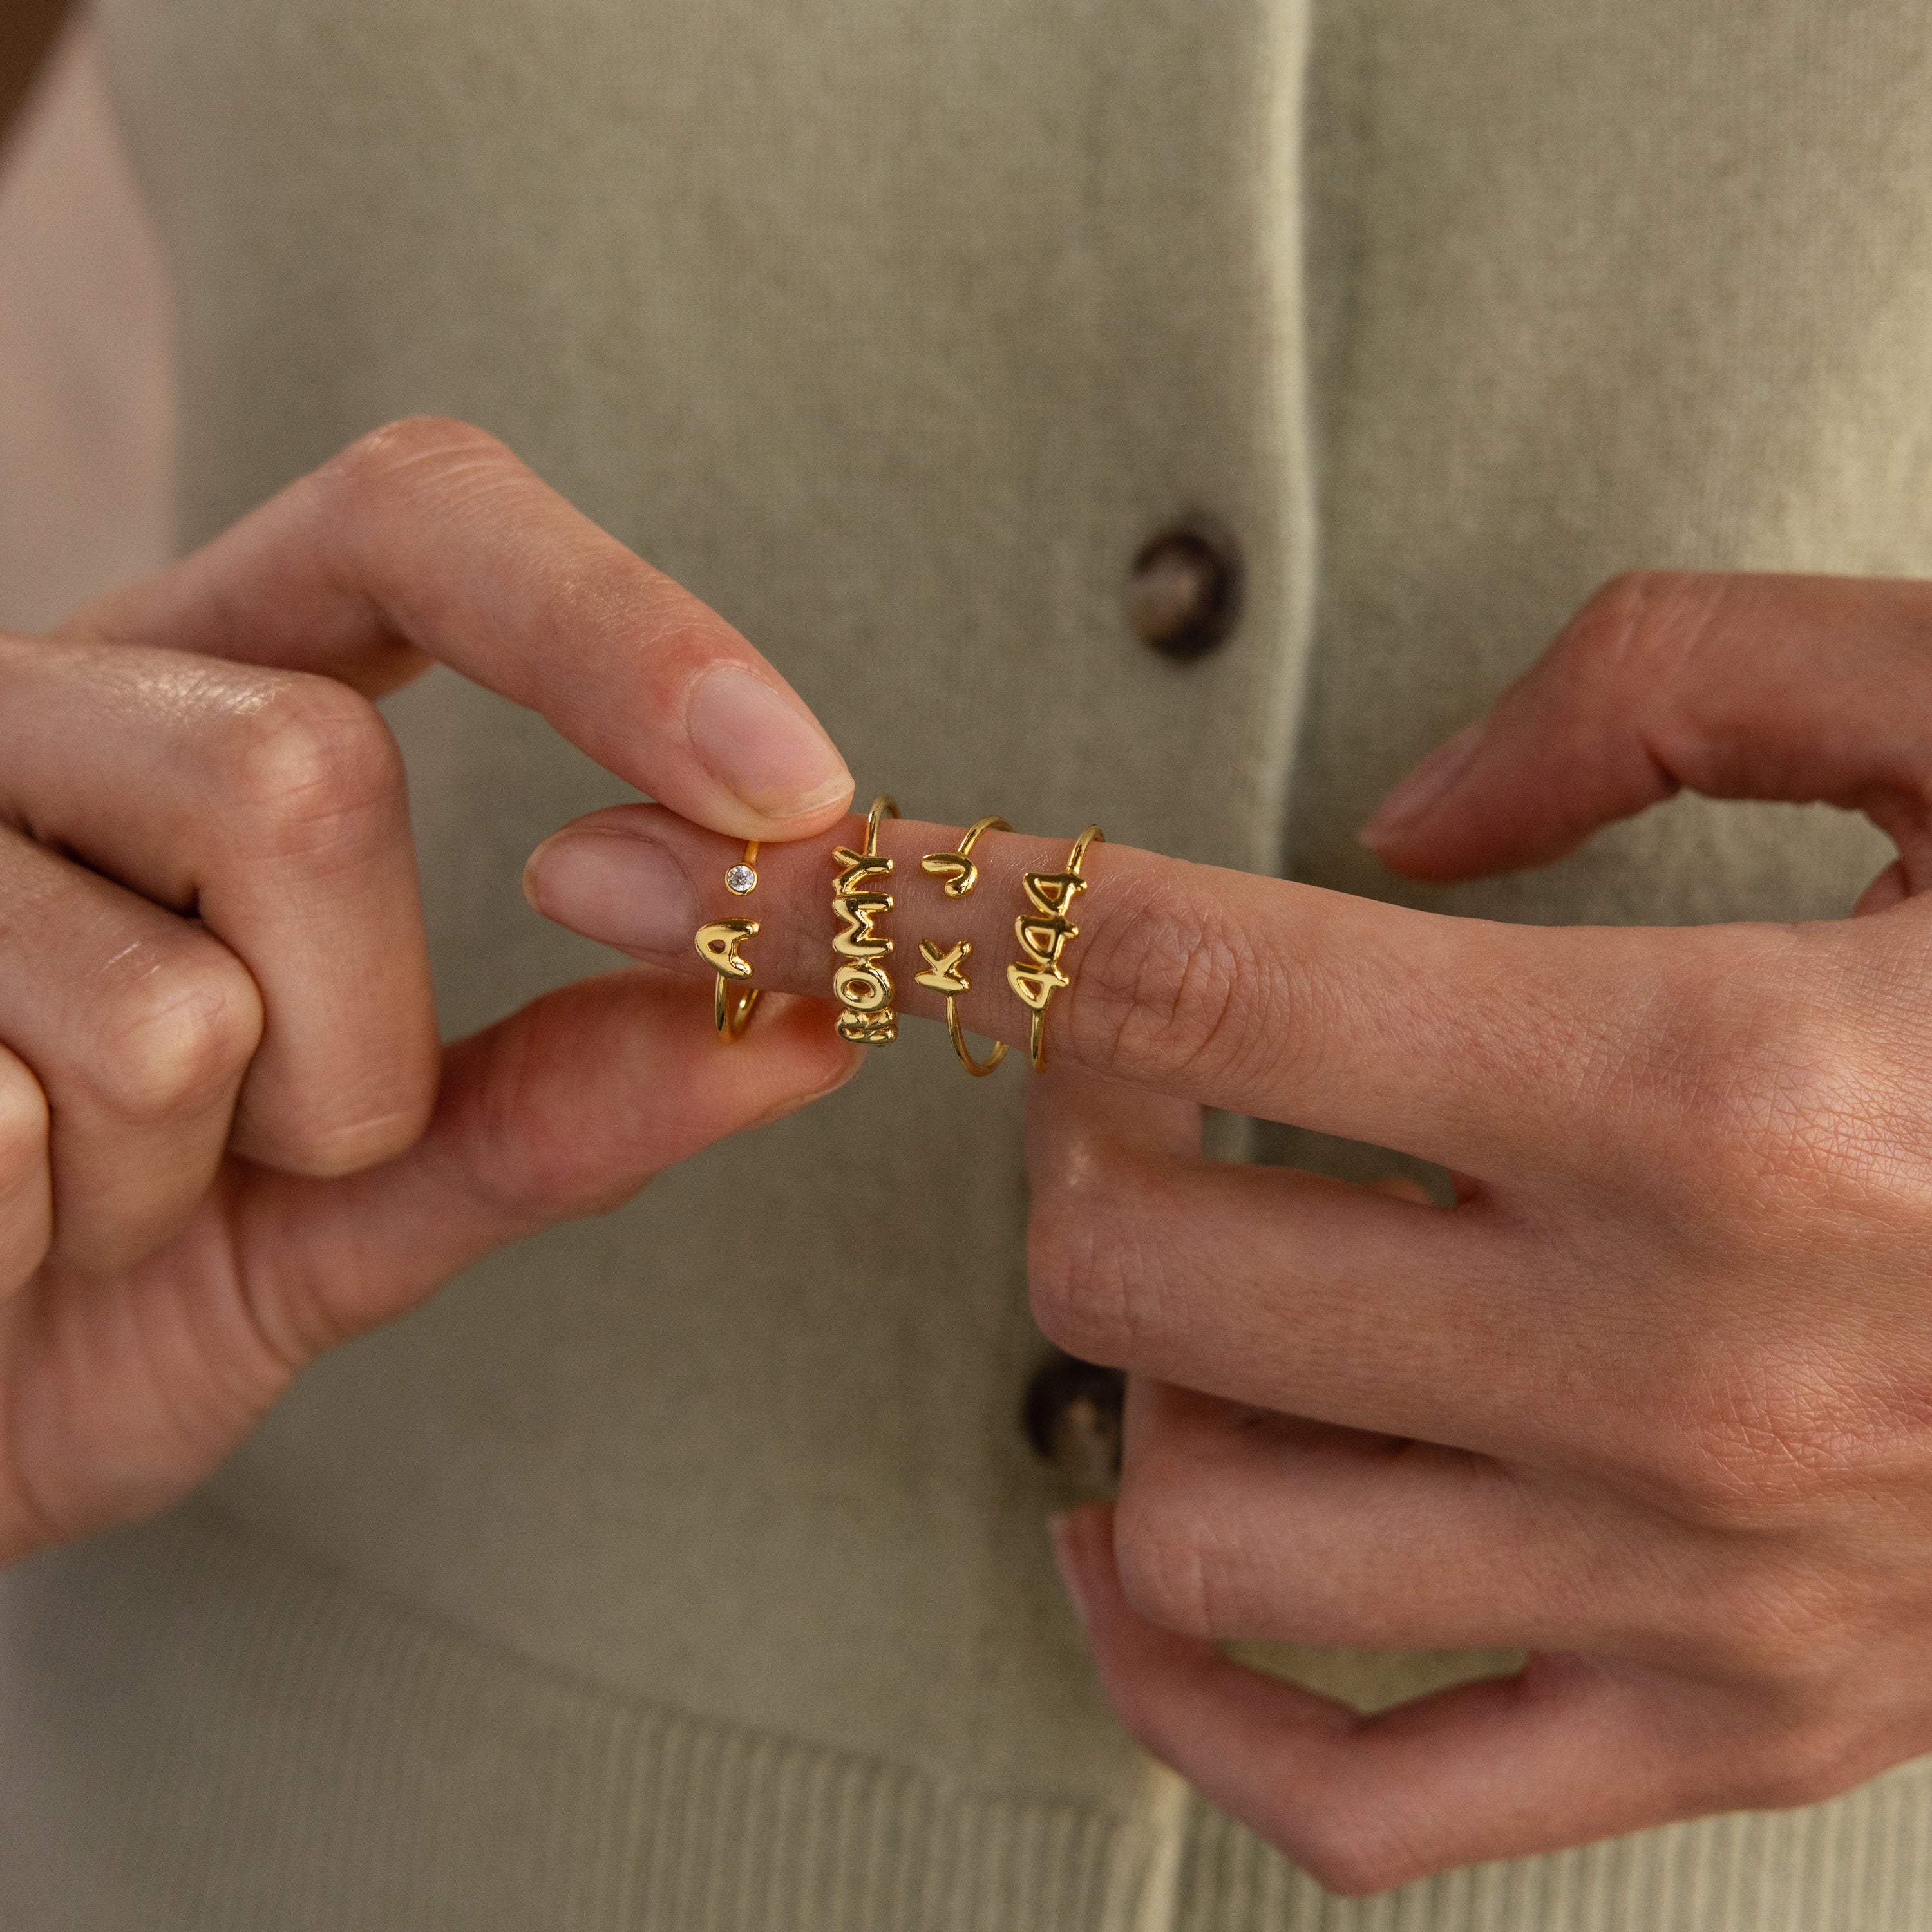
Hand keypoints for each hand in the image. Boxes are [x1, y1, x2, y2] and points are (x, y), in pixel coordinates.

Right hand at [0, 416, 857, 1561]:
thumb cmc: (91, 1307)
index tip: (797, 787)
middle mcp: (25, 707)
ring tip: (71, 1216)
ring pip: (169, 1007)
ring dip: (175, 1182)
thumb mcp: (339, 1208)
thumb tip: (815, 1028)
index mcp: (181, 705)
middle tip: (249, 1160)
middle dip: (349, 1053)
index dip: (617, 626)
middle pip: (309, 778)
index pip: (413, 524)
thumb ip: (550, 1108)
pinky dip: (20, 1250)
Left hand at [526, 571, 1931, 1891]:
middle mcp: (1688, 1359)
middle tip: (1134, 1079)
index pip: (1175, 982)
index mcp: (1721, 1085)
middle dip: (1070, 1139)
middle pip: (1138, 1262)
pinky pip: (1365, 1800)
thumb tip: (1401, 819)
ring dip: (1126, 1375)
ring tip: (1180, 1275)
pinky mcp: (1749, 1728)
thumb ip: (1666, 685)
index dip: (926, 913)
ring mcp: (1708, 1586)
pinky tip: (1149, 1570)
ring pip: (1205, 1518)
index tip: (758, 891)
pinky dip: (1194, 1704)